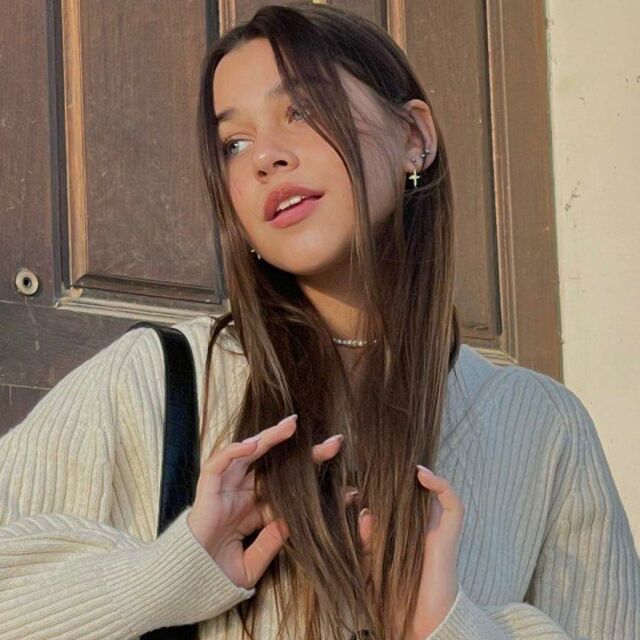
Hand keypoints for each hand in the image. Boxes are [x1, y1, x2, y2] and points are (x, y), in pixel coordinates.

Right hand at [186, 415, 353, 589]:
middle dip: (302, 453)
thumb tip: (295, 523)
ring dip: (270, 438)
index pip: (290, 492)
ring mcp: (226, 489)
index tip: (349, 488)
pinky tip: (254, 443)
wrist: (182, 585)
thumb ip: (273, 542)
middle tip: (334, 443)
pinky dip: (235, 451)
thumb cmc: (214, 577)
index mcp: (256, 511)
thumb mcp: (252, 564)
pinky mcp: (208, 488)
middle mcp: (244, 494)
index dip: (315, 487)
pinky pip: (220, 463)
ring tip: (293, 426)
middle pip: (276, 466)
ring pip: (250, 454)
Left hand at [358, 465, 464, 639]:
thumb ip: (365, 540)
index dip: (376, 486)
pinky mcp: (449, 533)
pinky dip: (440, 484)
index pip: (391, 498)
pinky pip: (452, 503)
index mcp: (398, 529)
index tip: (354, 483)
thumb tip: (364, 513)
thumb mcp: (369, 563)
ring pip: (432, 489)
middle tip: (376, 465)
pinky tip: (421, 475)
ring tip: (402, 464)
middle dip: (395, 475)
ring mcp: (435, 527)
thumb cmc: (390, 595)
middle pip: (411, 490)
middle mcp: (418, 524)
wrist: (416, 623)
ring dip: (418, 474)